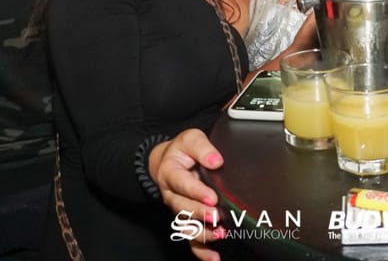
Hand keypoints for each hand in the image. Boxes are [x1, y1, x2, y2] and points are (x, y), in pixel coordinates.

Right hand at [151, 130, 227, 258]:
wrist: (168, 162)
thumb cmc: (182, 151)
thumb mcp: (190, 139)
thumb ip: (202, 147)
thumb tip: (216, 160)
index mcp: (171, 174)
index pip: (181, 184)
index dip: (196, 192)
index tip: (212, 197)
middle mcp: (172, 196)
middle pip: (183, 208)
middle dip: (200, 214)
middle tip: (216, 216)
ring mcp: (179, 211)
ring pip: (186, 227)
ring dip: (202, 234)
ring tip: (220, 234)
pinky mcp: (187, 222)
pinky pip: (190, 241)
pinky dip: (201, 252)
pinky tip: (214, 258)